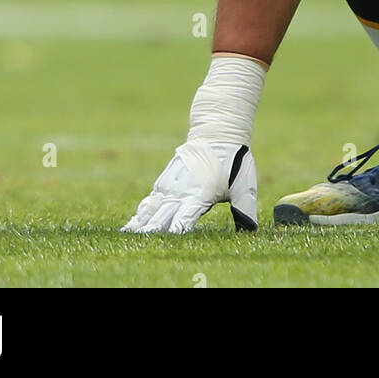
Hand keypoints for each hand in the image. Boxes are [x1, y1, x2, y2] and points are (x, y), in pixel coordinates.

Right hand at [122, 140, 256, 233]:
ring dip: (141, 224)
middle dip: (152, 232)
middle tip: (141, 246)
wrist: (218, 132)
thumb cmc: (235, 161)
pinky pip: (150, 200)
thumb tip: (250, 229)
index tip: (167, 243)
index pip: (184, 220)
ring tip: (127, 237)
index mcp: (200, 195)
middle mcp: (181, 192)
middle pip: (161, 218)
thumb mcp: (245, 185)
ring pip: (151, 209)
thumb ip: (246, 208)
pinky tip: (132, 225)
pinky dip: (141, 213)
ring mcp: (170, 185)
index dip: (176, 232)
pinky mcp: (165, 180)